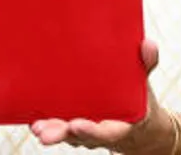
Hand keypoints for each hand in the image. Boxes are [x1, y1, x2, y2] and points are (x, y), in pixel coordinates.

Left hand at [30, 40, 179, 154]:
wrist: (138, 125)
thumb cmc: (138, 102)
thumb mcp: (145, 85)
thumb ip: (146, 65)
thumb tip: (148, 44)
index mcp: (120, 124)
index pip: (105, 132)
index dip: (91, 130)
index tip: (76, 124)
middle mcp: (99, 132)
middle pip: (78, 136)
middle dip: (61, 133)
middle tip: (44, 132)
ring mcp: (84, 132)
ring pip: (65, 134)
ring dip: (50, 131)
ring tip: (36, 127)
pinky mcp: (73, 126)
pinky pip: (58, 127)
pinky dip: (46, 125)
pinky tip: (32, 120)